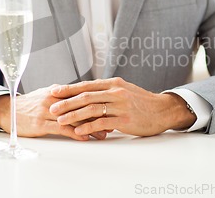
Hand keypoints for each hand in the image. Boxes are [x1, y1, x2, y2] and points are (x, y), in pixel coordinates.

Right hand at [0, 85, 107, 140]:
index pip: (82, 95)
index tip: (111, 108)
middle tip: (113, 122)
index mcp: (58, 91)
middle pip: (81, 106)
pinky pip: (61, 128)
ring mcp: (47, 111)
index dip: (98, 102)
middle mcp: (54, 99)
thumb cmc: (30, 104)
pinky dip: (75, 133)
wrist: (8, 110)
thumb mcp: (47, 94)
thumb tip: (82, 96)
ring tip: (103, 133)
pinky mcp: (41, 123)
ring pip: (74, 118)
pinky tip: (85, 137)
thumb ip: (64, 95)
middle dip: (98, 115)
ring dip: (90, 127)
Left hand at [49, 77, 196, 136]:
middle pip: (86, 96)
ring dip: (74, 115)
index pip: (86, 85)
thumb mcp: (123, 90)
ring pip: (92, 109)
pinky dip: (89, 127)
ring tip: (60, 121)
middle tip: (52, 108)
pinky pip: (103, 122)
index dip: (69, 89)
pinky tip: (79, 132)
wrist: (163, 110)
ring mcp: (121, 105)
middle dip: (67, 102)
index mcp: (113, 83)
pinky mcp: (125, 119)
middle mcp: (116, 92)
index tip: (54, 92)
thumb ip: (106, 92)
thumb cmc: (141, 102)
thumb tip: (85, 94)